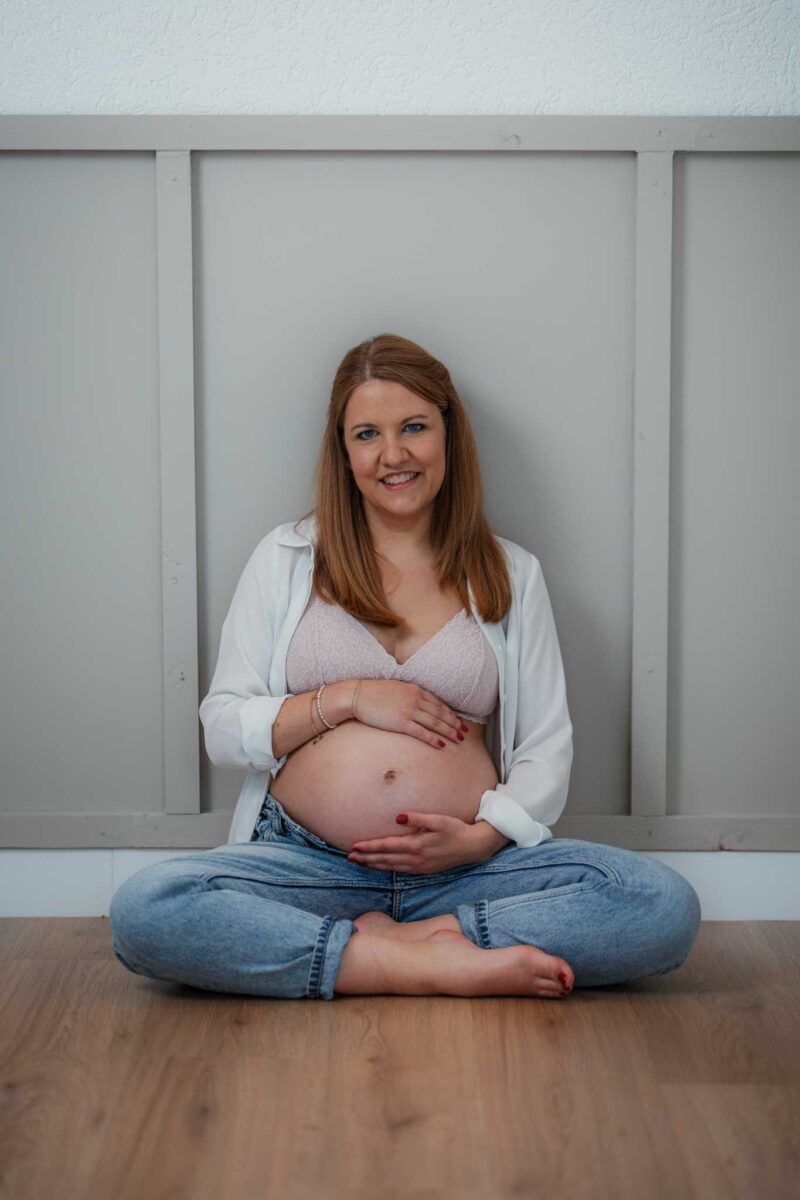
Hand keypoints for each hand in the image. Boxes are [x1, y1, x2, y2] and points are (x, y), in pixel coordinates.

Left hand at [347, 811, 494, 874]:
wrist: (472, 847)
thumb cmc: (455, 829)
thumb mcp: (438, 820)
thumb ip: (417, 818)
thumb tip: (398, 816)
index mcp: (416, 845)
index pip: (387, 846)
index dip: (370, 847)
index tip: (355, 847)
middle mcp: (415, 859)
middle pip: (385, 859)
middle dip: (366, 858)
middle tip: (349, 858)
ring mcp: (419, 867)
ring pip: (391, 867)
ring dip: (374, 865)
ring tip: (360, 863)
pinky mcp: (424, 870)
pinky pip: (401, 871)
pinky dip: (387, 869)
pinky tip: (381, 867)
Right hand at [352, 679, 467, 749]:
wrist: (357, 695)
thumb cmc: (373, 692)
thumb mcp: (396, 688)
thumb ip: (409, 693)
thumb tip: (418, 701)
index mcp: (415, 690)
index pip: (438, 703)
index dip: (450, 713)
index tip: (459, 720)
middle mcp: (415, 699)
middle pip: (440, 714)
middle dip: (454, 724)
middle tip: (464, 732)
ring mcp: (409, 711)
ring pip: (435, 723)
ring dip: (449, 732)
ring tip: (458, 739)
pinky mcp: (401, 722)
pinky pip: (422, 732)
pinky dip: (433, 739)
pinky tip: (441, 745)